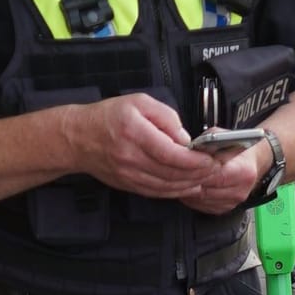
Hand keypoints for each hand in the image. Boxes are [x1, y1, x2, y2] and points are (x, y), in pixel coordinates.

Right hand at [70, 93, 216, 197]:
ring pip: (166, 186)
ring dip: (191, 184)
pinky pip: (157, 192)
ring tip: (207, 176)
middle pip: (172, 173)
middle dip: (200, 173)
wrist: (77, 138)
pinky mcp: (127, 184)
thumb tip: (187, 139)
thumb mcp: (139, 102)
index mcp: (134, 132)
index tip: (212, 158)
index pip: (172, 154)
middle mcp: (130, 157)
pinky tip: (189, 186)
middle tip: (217, 167)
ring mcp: (128, 174)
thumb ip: (166, 117)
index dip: (196, 160)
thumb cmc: (109, 115)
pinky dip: (176, 191)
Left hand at [184, 141, 266, 214]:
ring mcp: (233, 202)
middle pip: (206, 190)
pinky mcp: (225, 209)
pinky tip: (186, 188)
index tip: (182, 165)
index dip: (196, 171)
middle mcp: (240, 190)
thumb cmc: (237, 148)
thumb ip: (209, 141)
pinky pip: (202, 207)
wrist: (253, 163)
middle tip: (173, 175)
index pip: (215, 175)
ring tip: (177, 180)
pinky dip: (192, 198)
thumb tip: (190, 147)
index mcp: (243, 171)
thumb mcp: (225, 136)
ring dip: (187, 191)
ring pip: (201, 200)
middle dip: (188, 182)